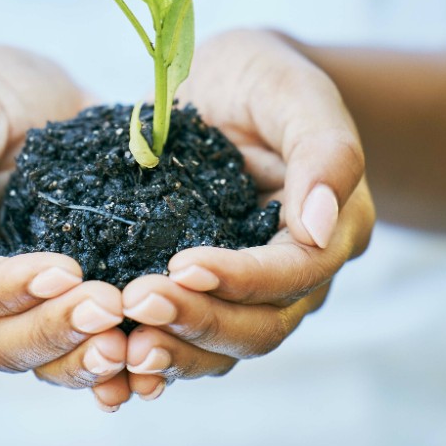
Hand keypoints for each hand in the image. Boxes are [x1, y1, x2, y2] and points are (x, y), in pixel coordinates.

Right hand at [0, 46, 132, 409]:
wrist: (26, 95)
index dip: (11, 288)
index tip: (68, 270)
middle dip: (56, 330)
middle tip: (113, 308)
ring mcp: (15, 304)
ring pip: (40, 360)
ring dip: (85, 360)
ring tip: (135, 349)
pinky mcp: (62, 303)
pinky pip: (80, 350)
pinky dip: (111, 367)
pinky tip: (150, 370)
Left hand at [121, 29, 374, 401]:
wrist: (228, 86)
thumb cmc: (266, 78)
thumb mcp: (295, 90)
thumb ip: (323, 151)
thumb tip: (317, 225)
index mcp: (332, 230)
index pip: (292, 274)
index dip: (240, 278)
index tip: (182, 265)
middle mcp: (297, 275)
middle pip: (258, 326)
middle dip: (197, 321)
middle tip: (135, 304)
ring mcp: (250, 293)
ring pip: (222, 349)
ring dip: (173, 352)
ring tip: (121, 346)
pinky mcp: (205, 296)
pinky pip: (186, 342)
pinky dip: (154, 359)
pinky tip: (112, 366)